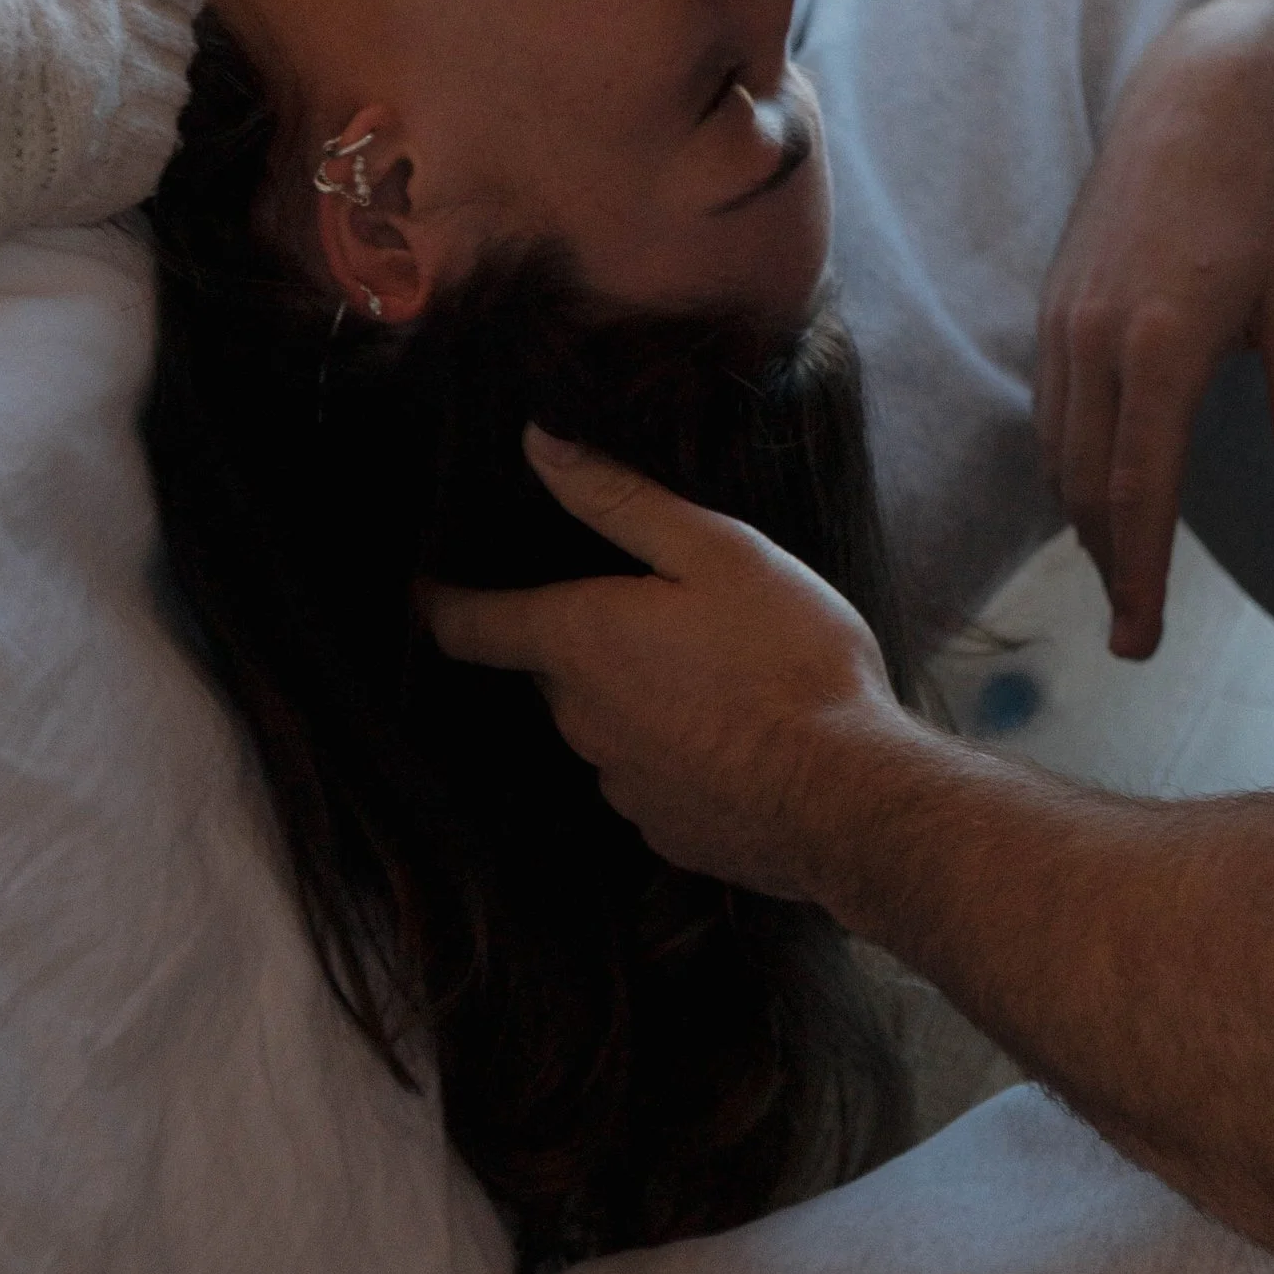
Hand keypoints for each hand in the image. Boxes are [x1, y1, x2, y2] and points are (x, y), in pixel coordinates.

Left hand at [422, 429, 909, 899]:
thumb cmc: (788, 659)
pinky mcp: (664, 830)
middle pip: (550, 670)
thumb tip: (538, 443)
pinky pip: (650, 775)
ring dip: (636, 696)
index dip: (439, 602)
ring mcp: (620, 784)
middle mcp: (579, 720)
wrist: (849, 798)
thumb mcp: (715, 551)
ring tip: (712, 672)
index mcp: (578, 642)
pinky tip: (735, 734)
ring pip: (604, 722)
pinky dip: (676, 750)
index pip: (468, 626)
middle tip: (645, 608)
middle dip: (580, 640)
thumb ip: (619, 498)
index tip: (424, 587)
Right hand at [1037, 0, 1273, 657]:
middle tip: (1136, 629)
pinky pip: (1051, 409)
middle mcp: (1095, 337)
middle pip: (1084, 487)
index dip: (1139, 576)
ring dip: (1086, 519)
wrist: (1196, 93)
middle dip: (1109, 563)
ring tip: (1125, 570)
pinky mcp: (1055, 303)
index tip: (1140, 638)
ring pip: (1057, 452)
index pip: (1138, 490)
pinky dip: (1072, 462)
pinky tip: (1104, 487)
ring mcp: (1064, 318)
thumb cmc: (1267, 192)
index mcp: (1160, 342)